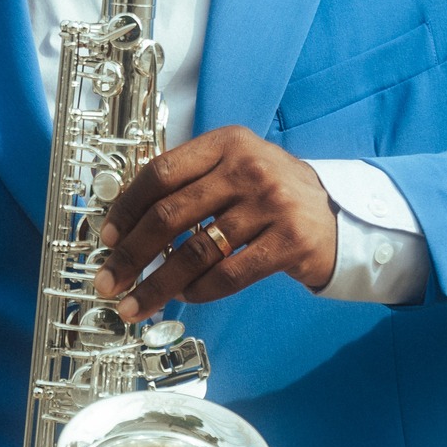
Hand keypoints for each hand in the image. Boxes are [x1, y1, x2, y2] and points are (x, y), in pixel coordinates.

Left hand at [90, 126, 337, 320]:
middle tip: (109, 280)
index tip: (107, 237)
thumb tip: (128, 224)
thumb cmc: (274, 196)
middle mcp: (248, 167)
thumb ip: (191, 182)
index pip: (161, 172)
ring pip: (196, 251)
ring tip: (137, 303)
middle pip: (170, 215)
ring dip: (158, 284)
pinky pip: (229, 274)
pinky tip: (184, 297)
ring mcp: (272, 203)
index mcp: (227, 143)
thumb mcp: (236, 168)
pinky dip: (199, 291)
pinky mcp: (289, 241)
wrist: (339, 216)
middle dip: (131, 254)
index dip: (127, 208)